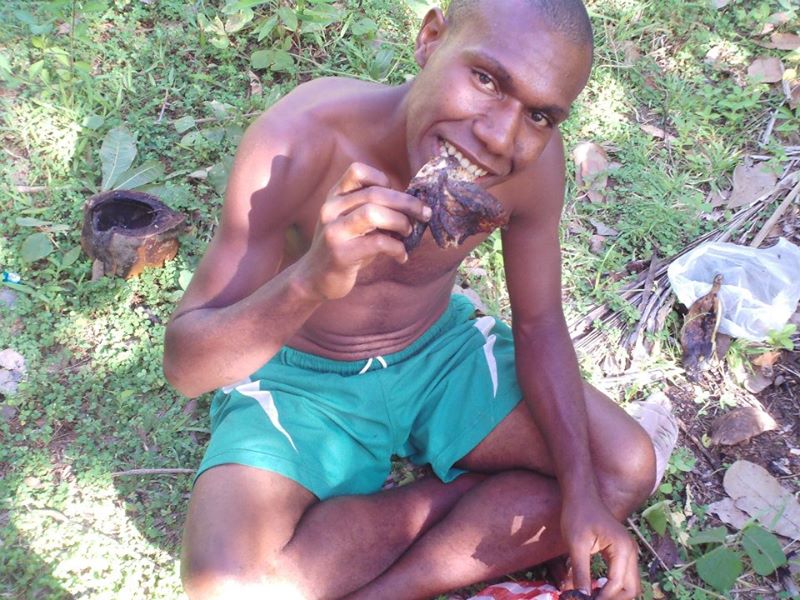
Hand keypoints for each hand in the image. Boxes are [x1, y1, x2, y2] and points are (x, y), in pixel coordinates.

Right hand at [298, 162, 430, 299]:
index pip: (357, 171)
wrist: (315, 279)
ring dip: (400, 222)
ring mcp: (334, 231)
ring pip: (373, 213)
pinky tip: (401, 256)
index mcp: (334, 197)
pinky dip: (397, 248)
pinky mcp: (341, 254)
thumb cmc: (345, 248)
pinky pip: (377, 243)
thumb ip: (375, 209)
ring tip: (409, 233)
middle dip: (407, 203)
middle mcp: (330, 209)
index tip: (398, 196)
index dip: (383, 179)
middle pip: (375, 193)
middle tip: (424, 214)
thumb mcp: (354, 223)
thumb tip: (414, 204)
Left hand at [561, 497, 640, 599]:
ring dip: (615, 595)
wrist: (581, 494)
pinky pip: (624, 576)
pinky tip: (597, 590)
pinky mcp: (622, 552)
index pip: (617, 584)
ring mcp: (629, 551)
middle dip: (613, 599)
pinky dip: (614, 587)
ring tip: (594, 598)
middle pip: (632, 590)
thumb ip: (580, 573)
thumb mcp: (576, 545)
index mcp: (622, 549)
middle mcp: (631, 551)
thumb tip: (580, 597)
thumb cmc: (577, 515)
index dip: (602, 598)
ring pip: (631, 585)